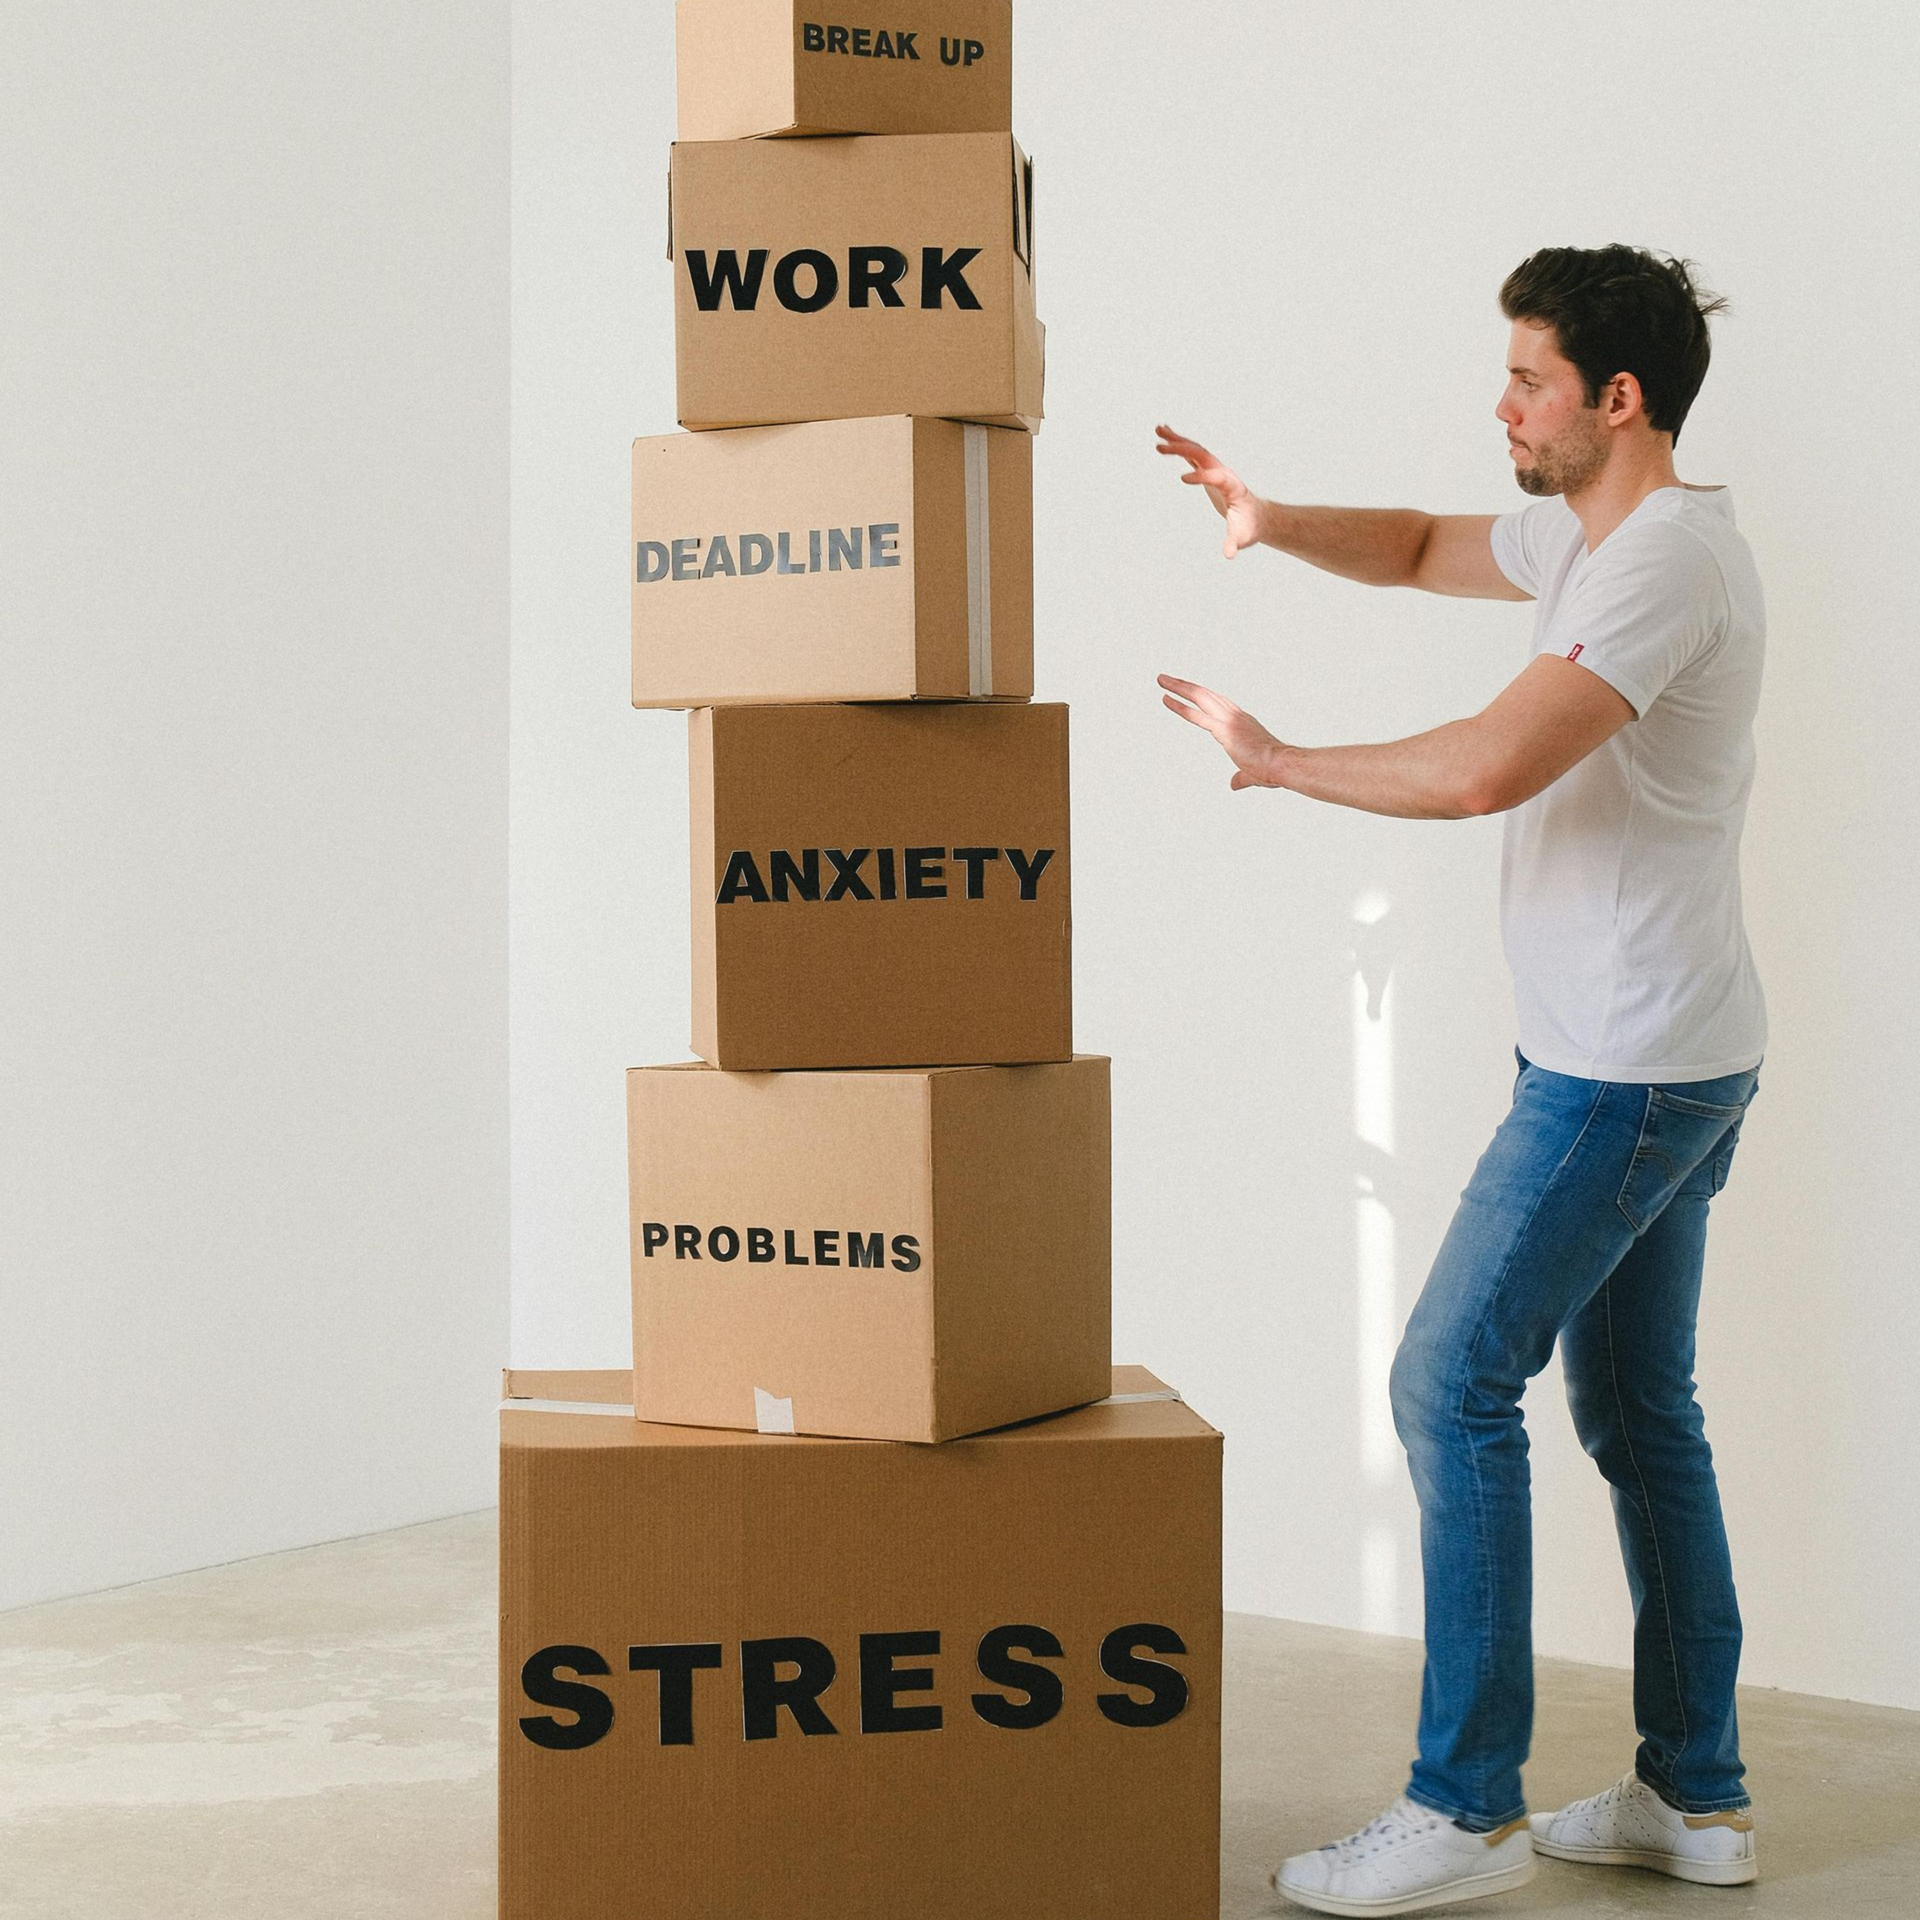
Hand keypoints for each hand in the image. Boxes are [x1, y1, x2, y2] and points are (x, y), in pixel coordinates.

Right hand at [1154, 423, 1262, 557]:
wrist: (1256, 516)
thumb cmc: (1249, 527)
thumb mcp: (1243, 537)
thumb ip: (1235, 543)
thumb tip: (1229, 554)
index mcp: (1231, 486)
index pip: (1215, 476)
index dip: (1200, 476)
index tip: (1181, 478)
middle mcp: (1222, 472)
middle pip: (1202, 455)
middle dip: (1182, 449)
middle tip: (1160, 446)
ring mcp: (1215, 469)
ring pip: (1195, 450)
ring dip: (1177, 440)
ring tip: (1158, 430)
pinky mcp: (1207, 471)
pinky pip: (1191, 454)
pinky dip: (1178, 445)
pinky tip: (1165, 437)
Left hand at [1157, 675, 1290, 789]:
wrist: (1282, 765)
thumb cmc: (1272, 769)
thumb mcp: (1252, 773)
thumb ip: (1241, 777)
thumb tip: (1234, 784)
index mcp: (1243, 722)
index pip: (1219, 704)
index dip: (1202, 696)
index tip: (1189, 690)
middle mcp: (1236, 716)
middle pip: (1206, 694)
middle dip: (1185, 686)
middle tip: (1167, 679)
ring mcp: (1229, 721)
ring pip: (1200, 697)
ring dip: (1179, 687)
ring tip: (1161, 679)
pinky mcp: (1224, 730)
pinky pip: (1198, 715)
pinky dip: (1181, 707)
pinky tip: (1166, 699)